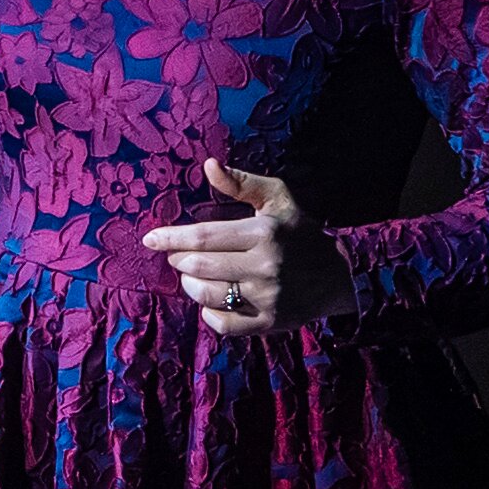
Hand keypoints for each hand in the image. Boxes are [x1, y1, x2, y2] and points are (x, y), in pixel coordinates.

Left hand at [142, 159, 323, 338]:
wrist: (339, 275)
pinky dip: (208, 314)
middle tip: (178, 256)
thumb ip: (241, 182)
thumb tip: (208, 165)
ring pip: (207, 295)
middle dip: (179, 260)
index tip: (150, 238)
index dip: (171, 237)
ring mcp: (266, 297)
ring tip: (192, 276)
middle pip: (199, 266)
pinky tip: (210, 302)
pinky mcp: (268, 322)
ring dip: (189, 285)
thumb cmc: (299, 232)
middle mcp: (265, 266)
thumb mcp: (277, 198)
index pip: (204, 236)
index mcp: (264, 233)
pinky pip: (223, 324)